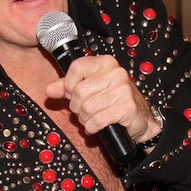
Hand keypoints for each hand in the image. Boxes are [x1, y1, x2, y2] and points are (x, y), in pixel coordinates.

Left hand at [44, 55, 160, 140]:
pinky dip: (93, 126)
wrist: (140, 117)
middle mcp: (116, 73)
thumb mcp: (91, 89)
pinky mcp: (127, 107)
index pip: (77, 67)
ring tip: (91, 118)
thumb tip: (50, 89)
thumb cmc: (115, 101)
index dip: (69, 84)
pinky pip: (98, 119)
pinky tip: (97, 125)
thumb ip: (68, 87)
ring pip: (87, 107)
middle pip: (79, 91)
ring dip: (85, 118)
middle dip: (76, 106)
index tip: (72, 93)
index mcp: (106, 63)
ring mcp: (123, 90)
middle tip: (84, 110)